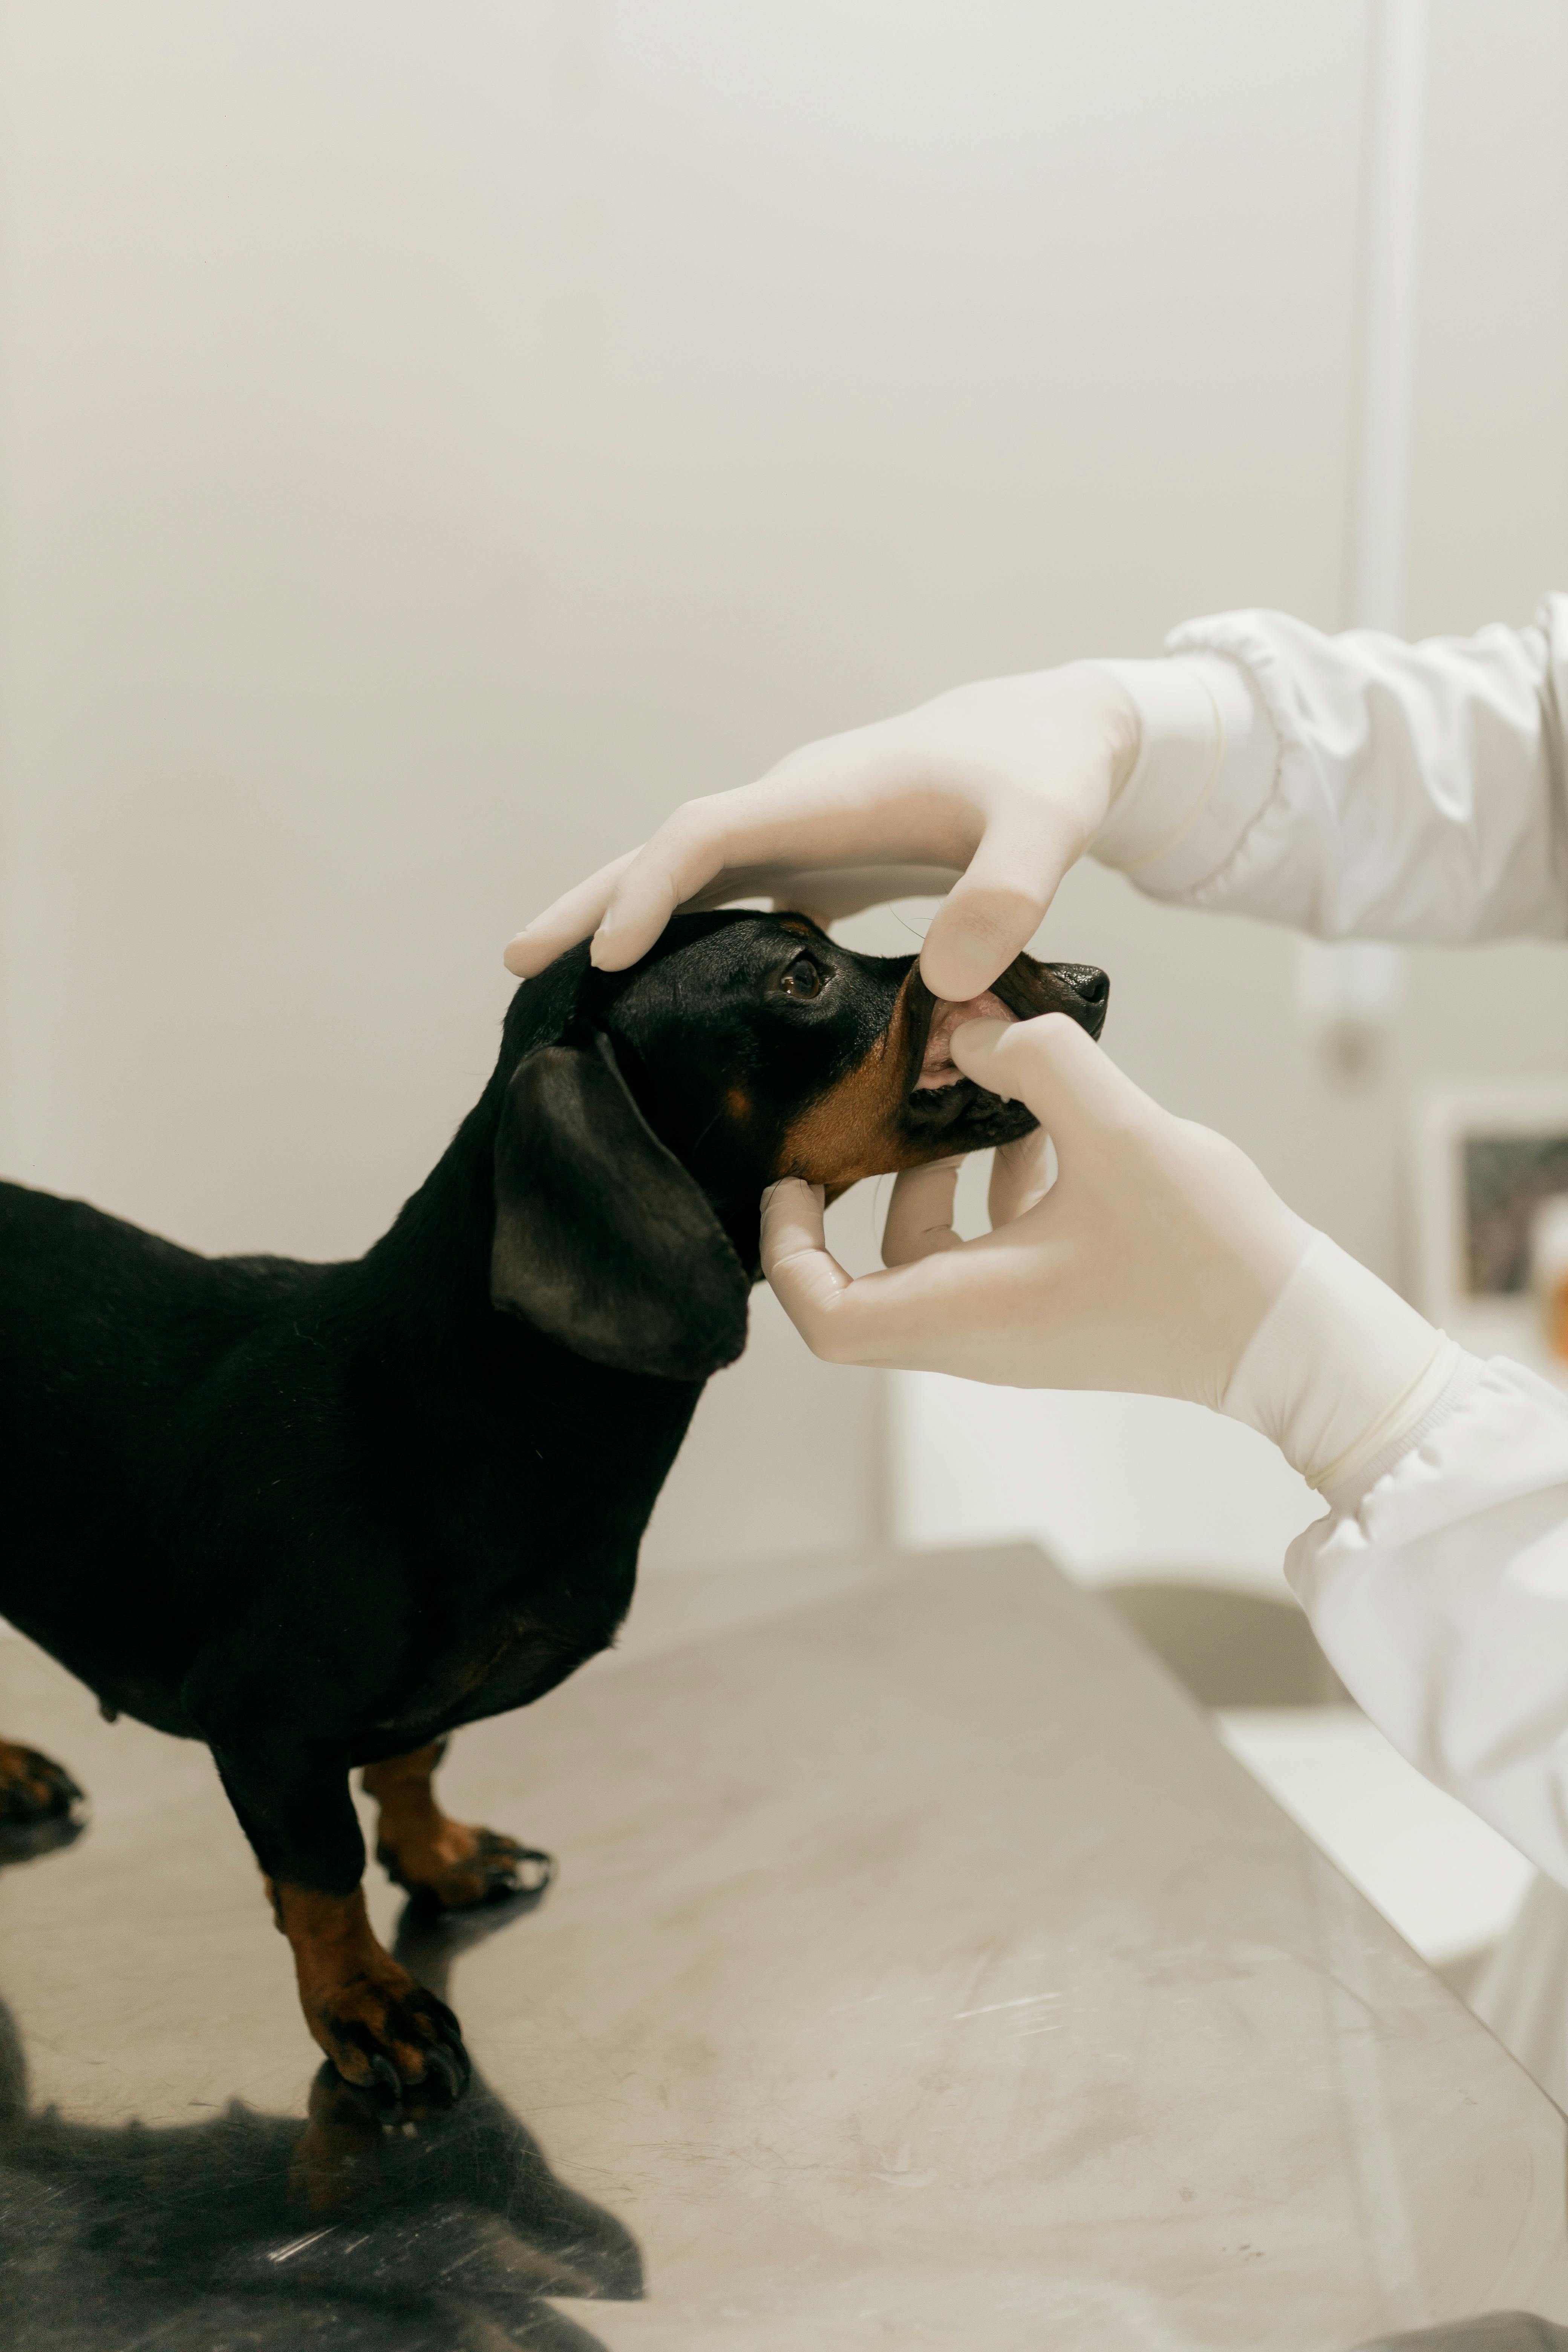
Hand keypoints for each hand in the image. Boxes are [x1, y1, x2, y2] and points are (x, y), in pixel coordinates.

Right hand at [504, 664, 1138, 1001]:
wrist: (1060, 733)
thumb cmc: (1049, 772)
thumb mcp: (1048, 827)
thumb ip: (1007, 896)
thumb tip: (947, 985)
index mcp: (824, 795)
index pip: (707, 837)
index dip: (655, 892)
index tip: (607, 955)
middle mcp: (795, 811)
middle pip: (669, 854)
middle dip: (594, 902)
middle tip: (516, 963)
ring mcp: (802, 839)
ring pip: (690, 879)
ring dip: (626, 922)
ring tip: (560, 983)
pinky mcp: (820, 868)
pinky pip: (733, 903)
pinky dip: (686, 941)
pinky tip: (661, 996)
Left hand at [761, 1014, 1314, 1404]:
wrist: (1294, 1336)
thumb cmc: (1208, 1256)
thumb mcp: (1117, 1132)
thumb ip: (1040, 1064)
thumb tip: (979, 1030)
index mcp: (965, 1315)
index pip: (825, 1316)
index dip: (788, 1250)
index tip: (792, 1180)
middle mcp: (979, 1336)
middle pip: (874, 1275)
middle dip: (875, 1184)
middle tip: (892, 1110)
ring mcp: (1022, 1329)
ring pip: (939, 1256)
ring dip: (945, 1178)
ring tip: (984, 1103)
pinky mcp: (1063, 1312)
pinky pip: (998, 1254)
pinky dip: (1001, 1193)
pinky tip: (1047, 1132)